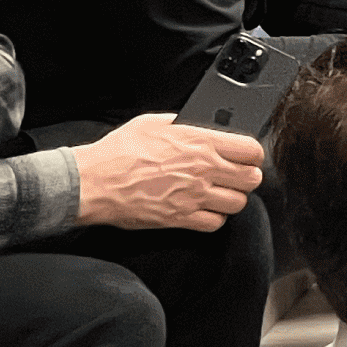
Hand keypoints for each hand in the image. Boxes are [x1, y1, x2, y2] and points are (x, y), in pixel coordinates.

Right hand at [74, 113, 263, 230]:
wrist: (93, 182)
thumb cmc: (118, 152)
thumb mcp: (153, 123)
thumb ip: (182, 123)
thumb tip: (199, 124)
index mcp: (200, 143)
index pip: (251, 150)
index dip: (253, 154)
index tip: (248, 156)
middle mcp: (203, 170)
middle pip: (251, 179)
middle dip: (248, 177)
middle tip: (237, 175)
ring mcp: (194, 196)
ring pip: (238, 203)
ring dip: (233, 198)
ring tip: (221, 193)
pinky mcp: (181, 218)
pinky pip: (215, 223)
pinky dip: (215, 218)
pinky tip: (205, 209)